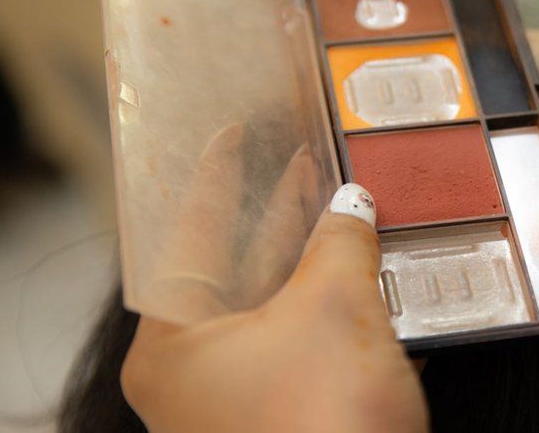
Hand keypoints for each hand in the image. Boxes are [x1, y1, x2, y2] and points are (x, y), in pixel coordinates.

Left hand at [121, 138, 426, 431]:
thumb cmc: (323, 424)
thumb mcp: (333, 312)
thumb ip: (341, 245)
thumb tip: (354, 204)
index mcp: (175, 344)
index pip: (187, 236)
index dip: (215, 178)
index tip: (231, 136)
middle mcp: (198, 373)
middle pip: (234, 269)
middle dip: (276, 213)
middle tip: (305, 161)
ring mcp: (244, 400)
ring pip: (277, 307)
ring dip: (313, 257)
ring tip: (340, 202)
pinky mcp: (289, 417)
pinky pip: (306, 341)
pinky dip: (333, 304)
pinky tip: (363, 272)